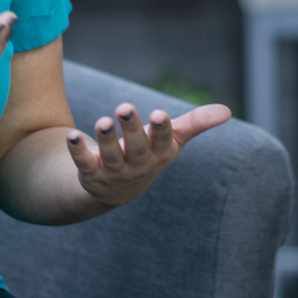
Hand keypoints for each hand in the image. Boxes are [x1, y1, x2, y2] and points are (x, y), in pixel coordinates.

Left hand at [64, 101, 230, 206]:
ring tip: (102, 120)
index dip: (160, 130)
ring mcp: (114, 172)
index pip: (162, 141)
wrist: (117, 191)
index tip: (159, 114)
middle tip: (124, 106)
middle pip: (135, 147)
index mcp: (159, 154)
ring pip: (111, 156)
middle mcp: (139, 165)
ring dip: (106, 138)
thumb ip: (196, 124)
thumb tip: (228, 111)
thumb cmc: (149, 155)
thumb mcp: (172, 141)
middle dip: (131, 128)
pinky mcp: (91, 174)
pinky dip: (77, 150)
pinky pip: (84, 163)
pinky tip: (70, 136)